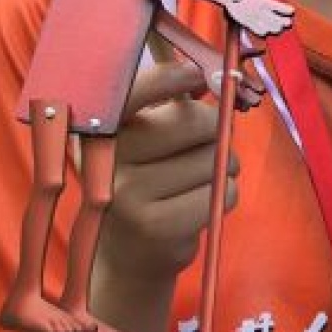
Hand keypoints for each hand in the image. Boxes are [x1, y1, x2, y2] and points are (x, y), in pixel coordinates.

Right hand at [100, 61, 237, 281]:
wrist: (129, 256)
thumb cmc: (148, 184)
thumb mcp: (146, 143)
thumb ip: (174, 108)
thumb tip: (221, 77)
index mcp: (105, 131)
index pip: (133, 92)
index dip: (168, 78)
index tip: (196, 75)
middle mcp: (108, 159)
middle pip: (190, 121)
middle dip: (215, 128)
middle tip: (211, 141)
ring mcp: (129, 194)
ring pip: (213, 159)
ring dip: (224, 166)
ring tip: (199, 180)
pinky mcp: (156, 226)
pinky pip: (220, 193)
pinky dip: (226, 194)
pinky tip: (200, 204)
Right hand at [226, 0, 295, 38]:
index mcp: (265, 1)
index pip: (282, 9)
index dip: (289, 11)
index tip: (290, 10)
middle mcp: (261, 11)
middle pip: (279, 21)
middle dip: (286, 22)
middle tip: (287, 21)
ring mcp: (255, 19)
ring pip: (271, 29)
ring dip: (277, 28)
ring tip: (278, 25)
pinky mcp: (249, 25)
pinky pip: (261, 33)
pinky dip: (266, 32)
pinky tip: (267, 28)